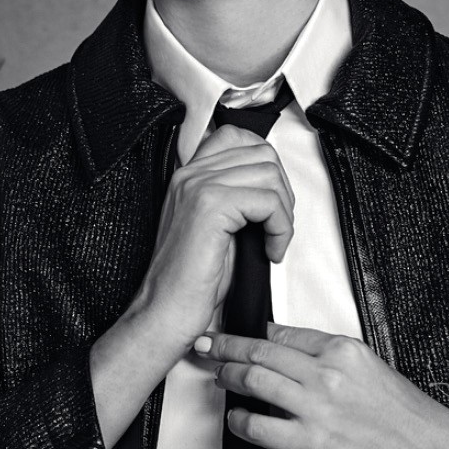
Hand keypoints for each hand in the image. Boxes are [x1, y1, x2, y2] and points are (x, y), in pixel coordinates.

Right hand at [132, 124, 295, 354]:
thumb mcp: (216, 228)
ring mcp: (198, 187)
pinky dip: (281, 229)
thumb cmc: (191, 281)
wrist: (165, 311)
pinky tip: (271, 252)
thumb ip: (235, 198)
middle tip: (276, 226)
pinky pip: (268, 201)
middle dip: (282, 191)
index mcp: (188, 175)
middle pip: (262, 153)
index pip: (237, 136)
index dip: (265, 164)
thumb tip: (274, 186)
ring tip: (274, 240)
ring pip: (269, 174)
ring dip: (284, 212)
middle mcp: (190, 174)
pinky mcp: (209, 207)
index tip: (270, 201)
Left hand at [195, 322, 448, 448]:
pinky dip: (239, 420)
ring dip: (227, 377)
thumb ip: (326, 353)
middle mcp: (327, 373)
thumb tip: (281, 343)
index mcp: (342, 349)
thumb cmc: (405, 414)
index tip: (231, 335)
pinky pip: (259, 427)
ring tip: (216, 376)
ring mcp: (317, 409)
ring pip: (254, 382)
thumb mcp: (369, 365)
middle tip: (205, 345)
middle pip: (259, 353)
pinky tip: (235, 417)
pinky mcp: (312, 444)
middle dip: (225, 347)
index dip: (249, 334)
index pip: (280, 333)